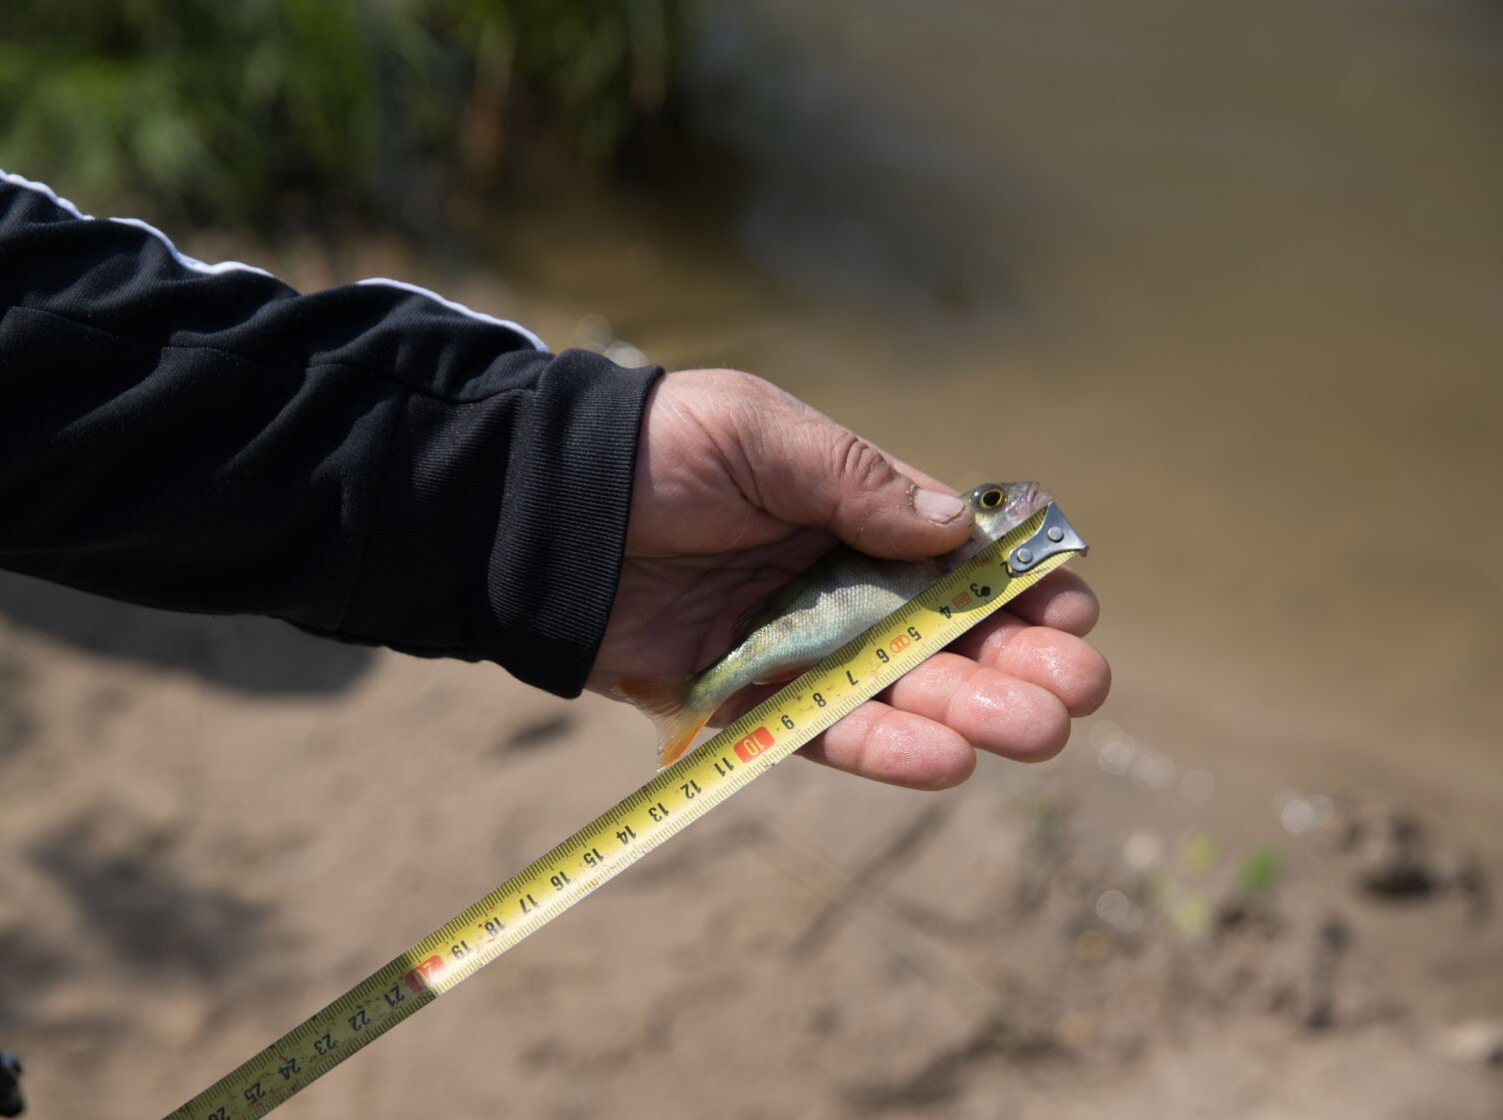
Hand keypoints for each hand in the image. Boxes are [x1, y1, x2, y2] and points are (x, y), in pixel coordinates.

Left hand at [588, 368, 1109, 789]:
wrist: (542, 508)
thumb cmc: (655, 448)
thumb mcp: (763, 434)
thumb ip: (858, 481)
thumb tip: (961, 528)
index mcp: (852, 513)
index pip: (956, 557)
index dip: (1018, 586)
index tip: (1073, 609)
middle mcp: (835, 586)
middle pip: (944, 635)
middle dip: (1017, 661)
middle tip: (1077, 690)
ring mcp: (794, 648)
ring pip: (899, 690)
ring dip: (971, 712)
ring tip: (1038, 730)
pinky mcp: (745, 700)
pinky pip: (821, 732)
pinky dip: (882, 746)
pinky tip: (947, 757)